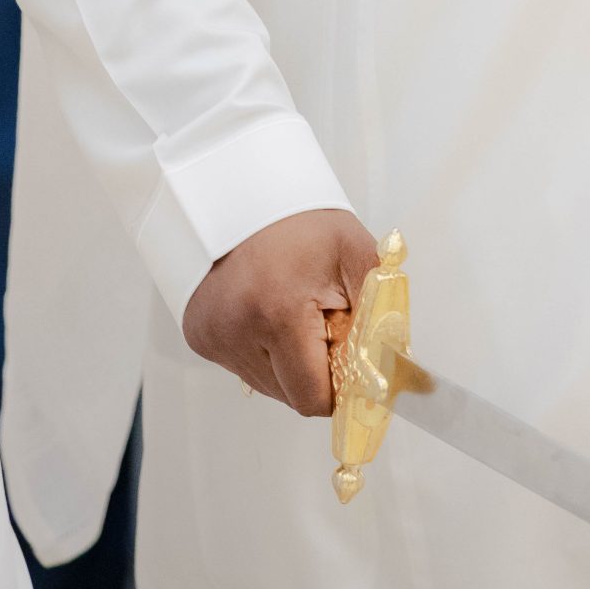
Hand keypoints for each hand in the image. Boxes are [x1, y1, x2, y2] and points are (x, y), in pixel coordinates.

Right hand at [183, 209, 381, 414]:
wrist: (245, 191)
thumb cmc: (301, 220)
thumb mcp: (354, 252)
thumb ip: (380, 311)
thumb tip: (391, 366)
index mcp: (277, 313)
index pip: (312, 397)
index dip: (338, 386)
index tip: (349, 359)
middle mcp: (235, 332)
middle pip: (289, 395)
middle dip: (314, 370)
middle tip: (322, 321)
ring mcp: (212, 336)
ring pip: (266, 385)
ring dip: (288, 361)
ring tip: (292, 309)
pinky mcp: (198, 335)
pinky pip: (244, 366)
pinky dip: (263, 350)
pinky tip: (268, 310)